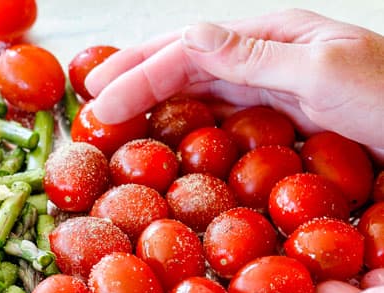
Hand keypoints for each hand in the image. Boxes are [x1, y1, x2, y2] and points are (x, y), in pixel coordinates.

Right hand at [85, 9, 383, 154]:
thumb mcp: (324, 69)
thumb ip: (254, 54)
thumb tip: (190, 36)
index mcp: (269, 37)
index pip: (188, 49)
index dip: (138, 72)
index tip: (98, 101)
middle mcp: (262, 58)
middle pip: (183, 64)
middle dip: (134, 79)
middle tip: (91, 104)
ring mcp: (268, 90)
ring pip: (196, 90)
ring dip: (153, 100)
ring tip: (115, 115)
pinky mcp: (276, 120)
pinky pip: (218, 117)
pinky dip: (185, 123)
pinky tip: (166, 133)